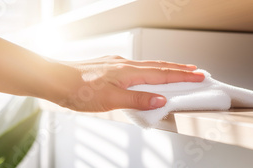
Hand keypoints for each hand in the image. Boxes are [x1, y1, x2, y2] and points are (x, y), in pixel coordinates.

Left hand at [55, 56, 203, 111]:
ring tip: (177, 71)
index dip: (182, 76)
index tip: (199, 76)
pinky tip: (144, 74)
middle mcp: (125, 65)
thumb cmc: (78, 90)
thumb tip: (161, 100)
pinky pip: (135, 67)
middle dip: (179, 69)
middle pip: (158, 66)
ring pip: (147, 66)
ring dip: (165, 69)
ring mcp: (116, 64)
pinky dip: (148, 70)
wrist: (54, 80)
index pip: (163, 74)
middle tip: (196, 71)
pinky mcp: (108, 67)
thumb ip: (138, 100)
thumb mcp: (111, 100)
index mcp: (129, 72)